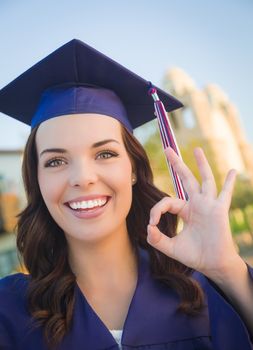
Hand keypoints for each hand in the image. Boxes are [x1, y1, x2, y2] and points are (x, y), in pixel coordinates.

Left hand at [147, 147, 238, 279]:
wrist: (212, 265)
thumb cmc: (194, 256)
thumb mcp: (171, 248)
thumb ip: (157, 240)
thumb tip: (148, 229)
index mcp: (185, 211)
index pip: (167, 201)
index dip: (156, 210)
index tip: (152, 224)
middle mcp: (196, 204)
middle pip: (186, 179)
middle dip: (177, 164)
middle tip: (167, 150)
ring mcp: (208, 205)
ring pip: (205, 180)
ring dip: (201, 164)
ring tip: (196, 149)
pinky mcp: (219, 210)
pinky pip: (225, 194)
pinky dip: (229, 183)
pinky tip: (233, 171)